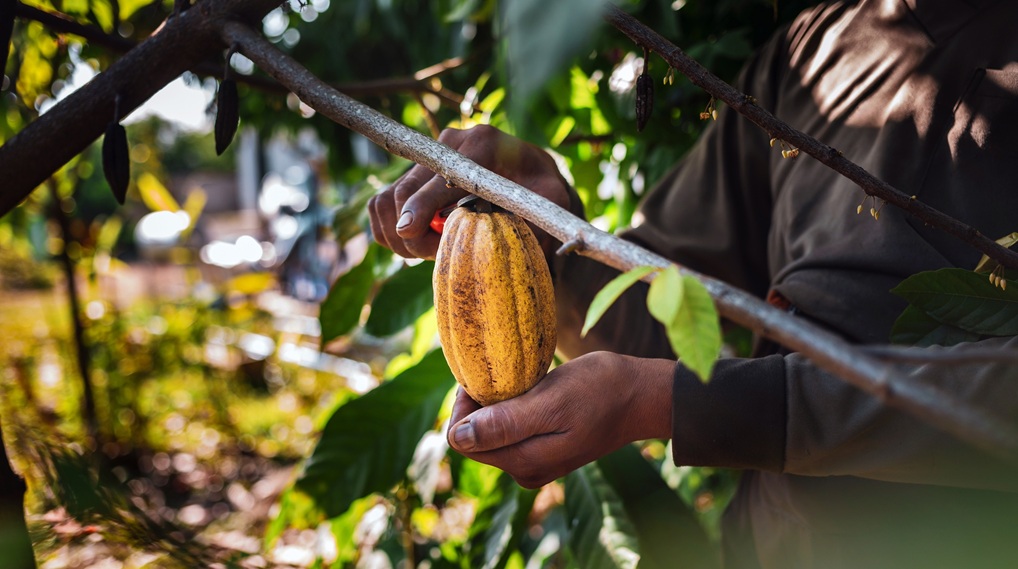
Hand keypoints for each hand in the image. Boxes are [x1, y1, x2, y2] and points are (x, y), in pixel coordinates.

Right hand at [367, 125, 574, 259]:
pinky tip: (418, 243)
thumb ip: (539, 216)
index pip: (442, 174)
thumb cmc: (546, 196)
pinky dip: (389, 230)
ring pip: (387, 200)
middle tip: (435, 256)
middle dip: (413, 231)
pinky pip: (380, 205)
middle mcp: (450, 144)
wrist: (533, 181)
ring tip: (431, 250)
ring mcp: (427, 158)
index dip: (423, 203)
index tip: (412, 232)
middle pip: (406, 189)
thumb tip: (513, 239)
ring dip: (398, 234)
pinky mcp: (414, 174)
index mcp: (483, 144)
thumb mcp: (554, 204)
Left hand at [446, 351, 674, 488]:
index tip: (484, 374)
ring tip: (518, 379)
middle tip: (502, 371)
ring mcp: (536, 464)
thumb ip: (506, 423)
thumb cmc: (600, 391)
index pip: (462, 438)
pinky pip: (511, 431)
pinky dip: (512, 408)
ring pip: (492, 433)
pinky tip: (531, 389)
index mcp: (523, 462)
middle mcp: (525, 470)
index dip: (465, 404)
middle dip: (479, 404)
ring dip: (495, 405)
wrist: (643, 396)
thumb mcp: (551, 401)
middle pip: (474, 438)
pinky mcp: (546, 451)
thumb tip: (456, 438)